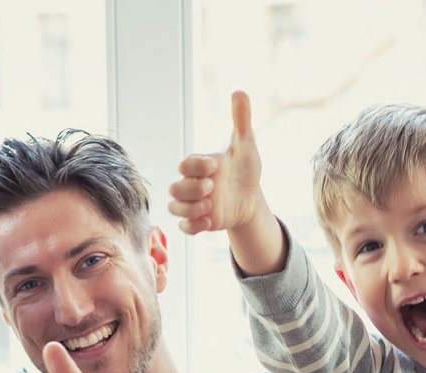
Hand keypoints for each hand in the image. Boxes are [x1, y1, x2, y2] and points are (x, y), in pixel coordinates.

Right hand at [168, 90, 267, 236]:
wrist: (251, 198)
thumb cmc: (244, 170)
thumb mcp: (245, 145)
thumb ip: (240, 120)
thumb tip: (240, 91)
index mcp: (199, 165)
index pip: (186, 165)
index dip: (197, 166)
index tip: (217, 166)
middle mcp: (192, 185)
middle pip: (175, 188)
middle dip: (191, 188)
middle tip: (212, 187)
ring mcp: (193, 204)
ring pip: (175, 208)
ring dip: (189, 209)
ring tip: (210, 206)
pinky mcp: (198, 222)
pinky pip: (184, 228)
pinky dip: (193, 226)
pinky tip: (210, 221)